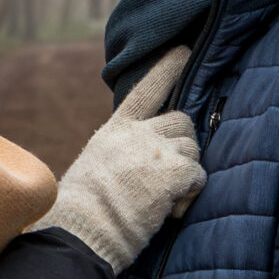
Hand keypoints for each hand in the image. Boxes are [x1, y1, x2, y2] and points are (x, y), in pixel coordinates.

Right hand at [34, 47, 207, 268]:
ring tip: (166, 199)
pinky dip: (190, 194)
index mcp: (114, 131)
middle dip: (184, 145)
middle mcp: (136, 133)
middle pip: (181, 121)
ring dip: (187, 173)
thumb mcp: (94, 168)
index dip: (166, 69)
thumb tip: (140, 165)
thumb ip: (120, 155)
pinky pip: (198, 176)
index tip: (183, 50)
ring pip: (193, 149)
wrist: (80, 229)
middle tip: (172, 173)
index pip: (145, 91)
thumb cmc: (81, 211)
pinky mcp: (173, 171)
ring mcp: (156, 149)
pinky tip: (171, 210)